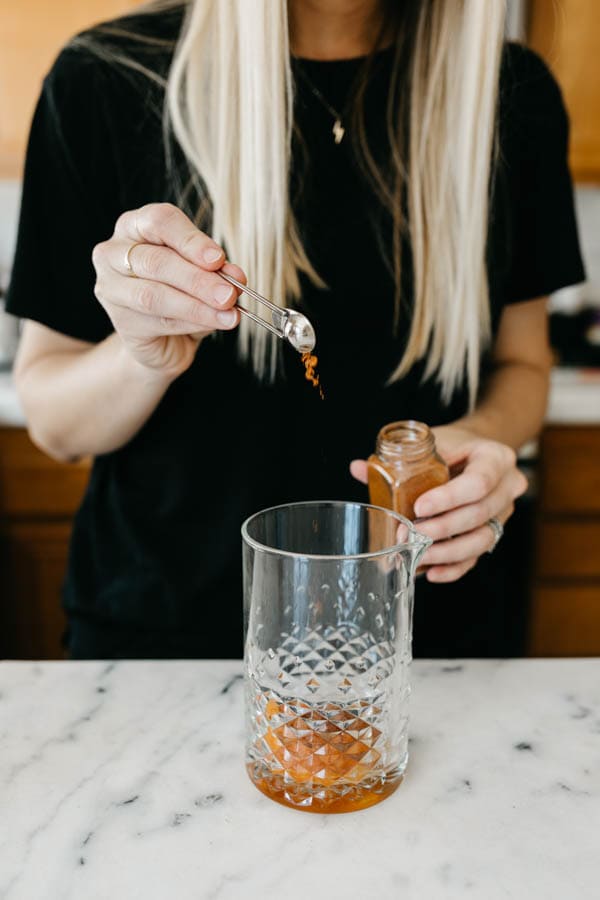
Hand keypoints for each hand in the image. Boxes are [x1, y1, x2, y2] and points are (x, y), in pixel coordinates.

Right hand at [92, 203, 244, 378]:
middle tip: (229, 294)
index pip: (159, 221)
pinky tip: (213, 325)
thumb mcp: (203, 275)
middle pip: (156, 261)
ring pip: (154, 295)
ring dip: (196, 305)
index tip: (219, 259)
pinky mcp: (120, 321)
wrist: (166, 338)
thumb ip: (217, 272)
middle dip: (198, 279)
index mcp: (136, 225)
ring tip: (228, 313)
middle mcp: (114, 252)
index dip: (191, 240)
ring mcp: (110, 288)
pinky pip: (158, 321)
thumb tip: (235, 277)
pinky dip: (191, 323)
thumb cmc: (183, 293)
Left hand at [350, 424, 527, 582]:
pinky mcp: (493, 533)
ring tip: (417, 555)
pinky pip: (477, 556)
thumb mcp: (434, 442)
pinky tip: (431, 572)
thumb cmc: (453, 446)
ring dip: (447, 552)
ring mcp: (503, 513)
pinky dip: (454, 567)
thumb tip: (358, 468)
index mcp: (496, 458)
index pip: (479, 481)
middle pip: (480, 514)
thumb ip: (401, 457)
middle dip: (441, 528)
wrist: (473, 452)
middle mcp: (508, 487)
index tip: (419, 507)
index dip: (449, 498)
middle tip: (408, 534)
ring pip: (482, 540)